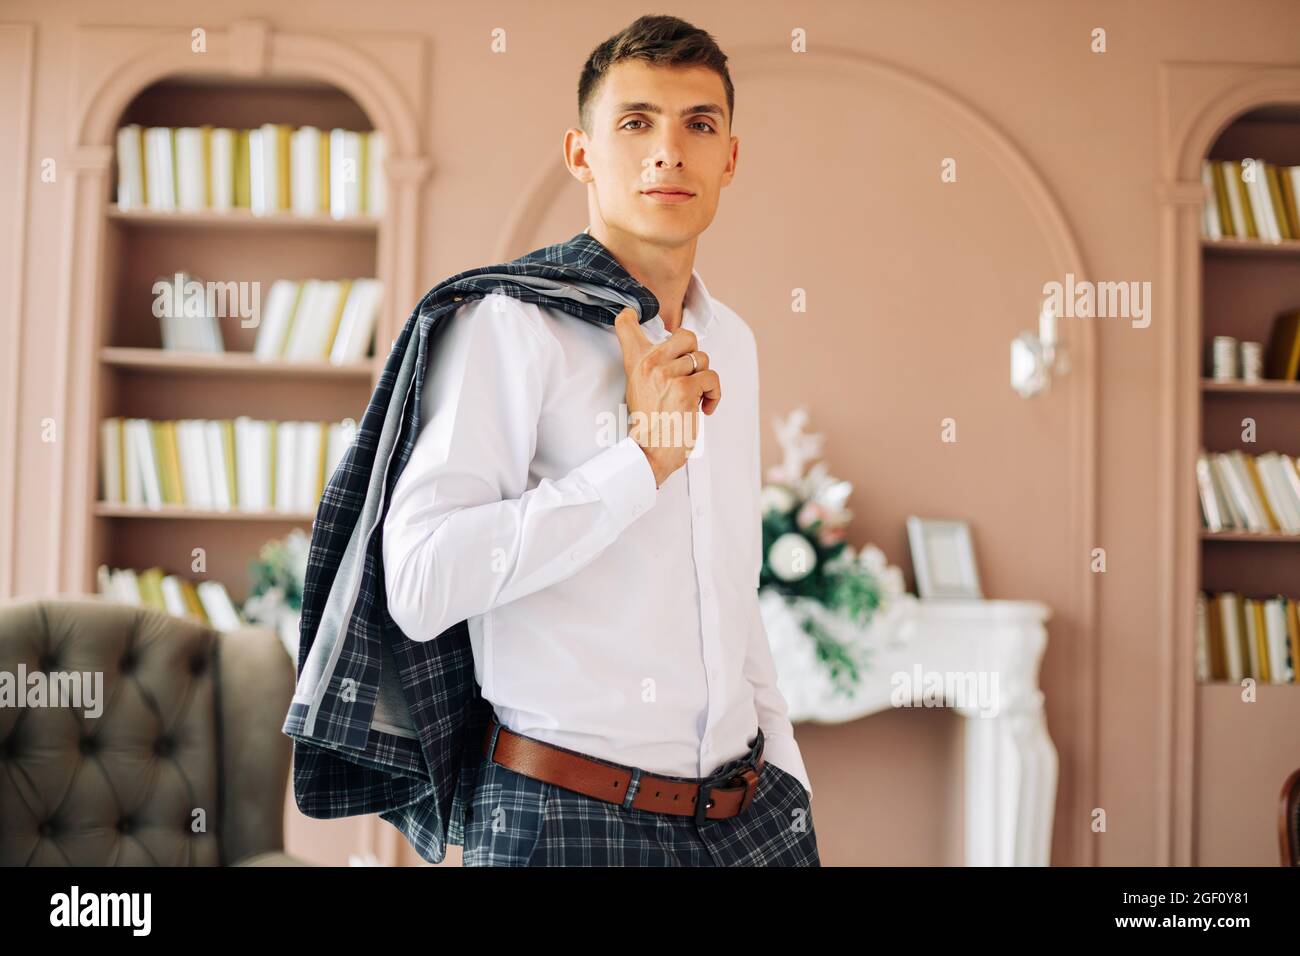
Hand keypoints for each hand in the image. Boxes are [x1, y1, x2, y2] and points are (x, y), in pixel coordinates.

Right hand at [613, 307, 720, 487]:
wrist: (649, 452)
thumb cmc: (649, 423)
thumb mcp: (638, 387)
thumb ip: (650, 364)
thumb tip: (674, 343)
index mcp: (636, 362)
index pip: (626, 325)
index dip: (631, 316)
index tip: (631, 313)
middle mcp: (650, 363)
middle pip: (686, 336)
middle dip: (695, 356)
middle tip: (688, 377)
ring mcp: (668, 374)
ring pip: (703, 360)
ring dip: (705, 380)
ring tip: (695, 398)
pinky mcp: (686, 389)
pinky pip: (712, 379)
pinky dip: (714, 395)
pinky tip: (704, 408)